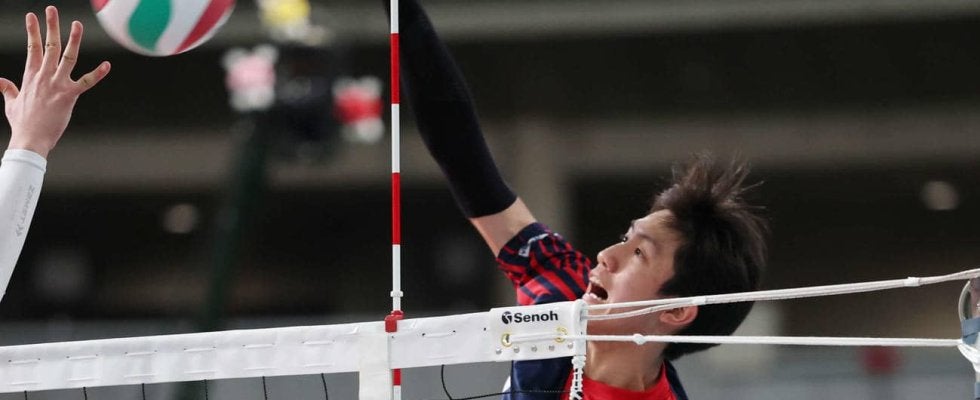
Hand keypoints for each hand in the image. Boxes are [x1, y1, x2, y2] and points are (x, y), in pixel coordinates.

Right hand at [0, 6, 110, 157]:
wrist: (30, 140)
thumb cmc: (23, 124)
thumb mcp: (11, 103)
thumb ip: (7, 90)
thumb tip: (0, 81)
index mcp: (30, 76)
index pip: (32, 47)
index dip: (33, 30)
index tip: (32, 16)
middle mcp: (43, 76)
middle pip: (48, 46)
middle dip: (50, 26)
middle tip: (52, 9)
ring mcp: (57, 84)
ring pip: (67, 57)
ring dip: (74, 40)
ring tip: (77, 24)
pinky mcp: (69, 95)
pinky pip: (86, 82)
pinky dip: (98, 74)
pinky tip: (107, 65)